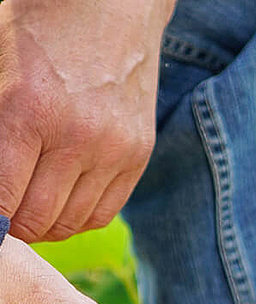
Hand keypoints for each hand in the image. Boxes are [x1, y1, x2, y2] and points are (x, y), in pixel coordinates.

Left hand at [0, 0, 173, 241]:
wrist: (109, 2)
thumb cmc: (38, 28)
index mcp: (30, 111)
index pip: (4, 202)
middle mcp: (78, 136)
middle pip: (37, 220)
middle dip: (16, 225)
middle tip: (7, 217)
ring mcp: (113, 149)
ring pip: (71, 223)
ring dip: (46, 224)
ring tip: (32, 209)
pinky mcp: (137, 155)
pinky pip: (102, 213)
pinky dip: (77, 217)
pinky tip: (62, 201)